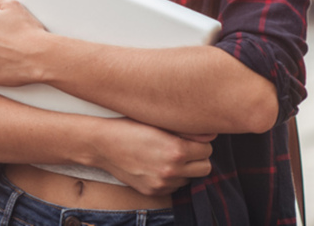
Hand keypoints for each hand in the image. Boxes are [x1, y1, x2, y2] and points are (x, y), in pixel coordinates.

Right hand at [90, 117, 213, 195]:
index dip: (199, 142)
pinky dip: (172, 177)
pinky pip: (175, 186)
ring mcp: (163, 183)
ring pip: (191, 178)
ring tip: (169, 155)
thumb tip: (212, 134)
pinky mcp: (154, 191)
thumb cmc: (128, 127)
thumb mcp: (157, 121)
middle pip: (205, 167)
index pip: (207, 149)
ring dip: (185, 169)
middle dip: (198, 157)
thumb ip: (187, 129)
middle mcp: (172, 170)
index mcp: (176, 150)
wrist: (101, 145)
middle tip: (184, 147)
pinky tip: (158, 165)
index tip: (189, 137)